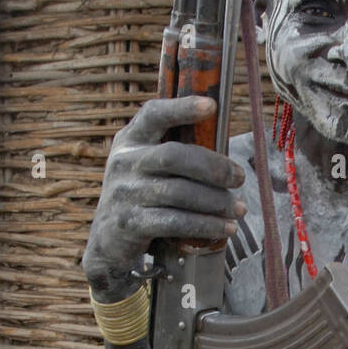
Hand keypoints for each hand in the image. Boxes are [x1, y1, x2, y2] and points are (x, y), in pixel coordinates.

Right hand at [82, 96, 246, 299]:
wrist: (108, 242)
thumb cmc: (141, 199)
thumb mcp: (146, 169)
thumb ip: (174, 157)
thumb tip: (226, 161)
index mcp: (130, 141)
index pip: (153, 115)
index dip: (181, 108)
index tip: (212, 106)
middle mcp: (124, 162)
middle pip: (174, 156)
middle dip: (213, 167)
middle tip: (239, 178)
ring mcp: (125, 193)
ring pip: (178, 192)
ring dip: (215, 202)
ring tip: (238, 209)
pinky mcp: (130, 223)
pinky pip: (174, 221)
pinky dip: (204, 225)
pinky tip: (224, 228)